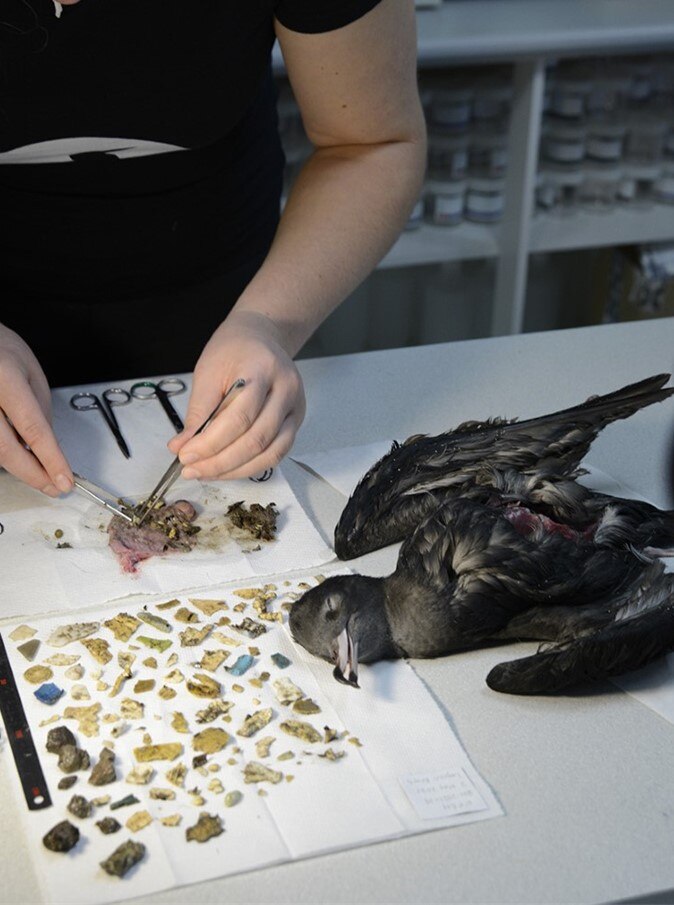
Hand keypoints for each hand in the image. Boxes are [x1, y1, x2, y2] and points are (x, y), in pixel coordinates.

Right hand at [0, 323, 72, 495]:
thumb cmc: (1, 349)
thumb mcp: (31, 372)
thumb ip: (40, 409)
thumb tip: (48, 447)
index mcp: (5, 379)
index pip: (32, 428)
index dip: (50, 459)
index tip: (64, 480)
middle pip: (5, 449)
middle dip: (33, 474)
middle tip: (53, 487)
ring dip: (18, 466)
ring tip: (40, 471)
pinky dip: (4, 454)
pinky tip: (18, 455)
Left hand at [167, 310, 305, 479]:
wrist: (261, 337)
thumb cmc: (232, 350)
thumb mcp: (208, 371)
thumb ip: (198, 412)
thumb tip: (182, 447)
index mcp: (262, 369)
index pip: (239, 417)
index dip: (211, 443)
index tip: (185, 455)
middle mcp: (286, 389)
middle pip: (257, 439)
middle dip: (220, 461)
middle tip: (192, 469)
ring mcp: (296, 407)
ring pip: (271, 452)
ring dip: (236, 470)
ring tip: (207, 473)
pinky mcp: (296, 421)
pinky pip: (277, 453)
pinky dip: (251, 466)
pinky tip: (228, 468)